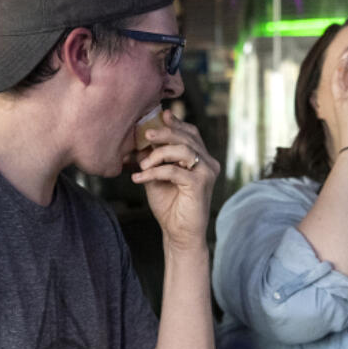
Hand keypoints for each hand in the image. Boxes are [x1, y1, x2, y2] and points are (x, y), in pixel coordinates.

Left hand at [130, 110, 218, 251]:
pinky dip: (154, 172)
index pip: (191, 134)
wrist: (178, 234)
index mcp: (201, 159)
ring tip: (142, 165)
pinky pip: (174, 171)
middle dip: (165, 133)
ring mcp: (206, 173)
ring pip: (182, 150)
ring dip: (158, 154)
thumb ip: (155, 158)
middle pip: (187, 138)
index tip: (161, 115)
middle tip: (147, 135)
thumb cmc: (169, 206)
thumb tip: (143, 139)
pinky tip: (139, 178)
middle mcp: (208, 163)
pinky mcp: (200, 185)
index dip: (177, 123)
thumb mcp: (157, 176)